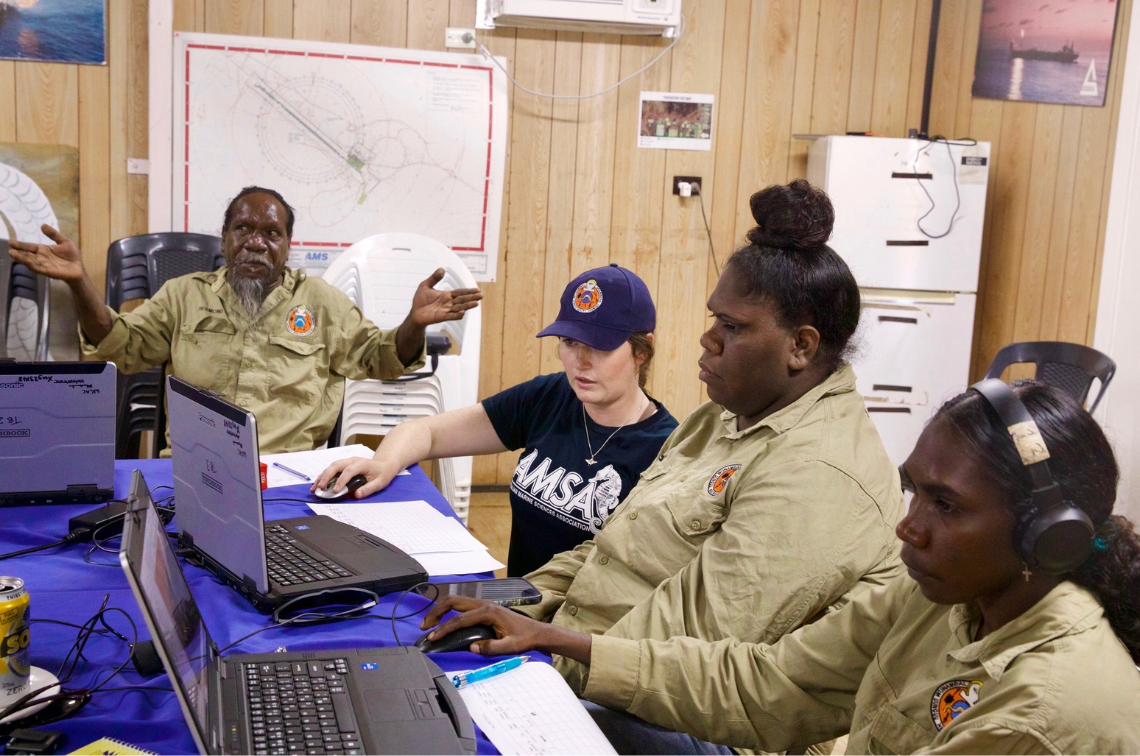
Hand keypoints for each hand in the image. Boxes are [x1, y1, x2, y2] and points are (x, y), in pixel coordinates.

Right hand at [6, 225, 86, 282]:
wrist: (79, 268)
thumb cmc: (71, 256)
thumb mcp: (64, 241)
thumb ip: (53, 234)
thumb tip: (42, 225)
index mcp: (43, 250)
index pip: (29, 246)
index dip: (20, 245)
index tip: (11, 242)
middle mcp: (41, 257)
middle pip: (27, 254)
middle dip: (19, 252)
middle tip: (10, 250)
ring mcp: (44, 265)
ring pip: (30, 261)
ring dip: (22, 258)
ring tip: (13, 254)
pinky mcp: (49, 272)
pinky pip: (39, 268)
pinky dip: (32, 265)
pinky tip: (27, 262)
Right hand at [310, 456, 396, 498]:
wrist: (384, 464)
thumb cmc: (382, 473)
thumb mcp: (379, 483)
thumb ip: (368, 489)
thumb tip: (357, 495)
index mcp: (362, 464)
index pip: (349, 471)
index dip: (341, 480)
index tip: (335, 491)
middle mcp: (352, 461)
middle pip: (336, 466)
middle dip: (326, 476)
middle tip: (320, 487)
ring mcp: (347, 462)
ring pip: (331, 466)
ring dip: (322, 476)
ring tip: (315, 488)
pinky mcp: (343, 465)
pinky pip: (331, 469)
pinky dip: (324, 476)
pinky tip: (318, 484)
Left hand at [408, 269, 481, 325]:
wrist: (414, 312)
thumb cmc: (420, 300)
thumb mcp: (425, 285)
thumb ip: (434, 278)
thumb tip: (442, 269)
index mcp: (446, 295)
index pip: (460, 292)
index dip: (468, 291)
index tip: (477, 290)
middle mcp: (448, 303)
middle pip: (462, 299)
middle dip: (471, 298)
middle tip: (481, 296)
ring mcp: (446, 310)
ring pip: (459, 308)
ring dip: (467, 306)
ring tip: (476, 303)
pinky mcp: (441, 317)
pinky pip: (451, 316)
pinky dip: (457, 315)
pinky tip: (463, 312)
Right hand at [420, 596, 552, 655]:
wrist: (536, 631)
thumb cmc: (524, 638)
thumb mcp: (510, 646)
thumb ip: (491, 647)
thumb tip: (472, 648)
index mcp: (488, 612)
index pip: (459, 619)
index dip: (444, 628)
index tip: (432, 637)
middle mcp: (484, 604)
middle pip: (453, 602)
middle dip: (436, 612)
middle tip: (424, 627)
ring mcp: (483, 604)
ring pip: (456, 601)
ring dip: (440, 610)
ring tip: (429, 624)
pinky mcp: (483, 608)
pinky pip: (461, 606)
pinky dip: (448, 611)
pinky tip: (443, 621)